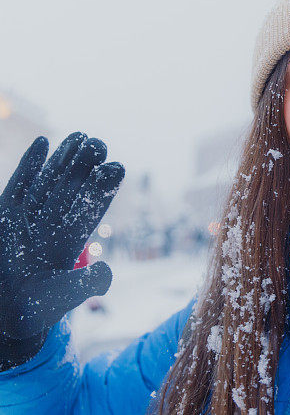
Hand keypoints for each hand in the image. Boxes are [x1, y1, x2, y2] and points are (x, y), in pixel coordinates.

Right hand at [0, 134, 123, 369]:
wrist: (5, 313)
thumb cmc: (35, 309)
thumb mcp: (63, 297)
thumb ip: (86, 284)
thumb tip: (108, 272)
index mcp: (71, 240)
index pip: (91, 208)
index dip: (103, 188)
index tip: (117, 167)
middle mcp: (53, 224)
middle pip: (73, 188)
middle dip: (87, 166)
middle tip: (100, 143)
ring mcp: (29, 218)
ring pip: (49, 180)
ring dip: (64, 159)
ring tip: (80, 136)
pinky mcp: (6, 215)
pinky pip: (20, 184)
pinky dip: (30, 164)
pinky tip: (43, 141)